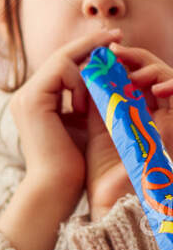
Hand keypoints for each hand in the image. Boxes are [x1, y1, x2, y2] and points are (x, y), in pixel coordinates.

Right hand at [8, 27, 119, 214]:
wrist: (58, 186)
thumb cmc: (74, 163)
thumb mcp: (86, 121)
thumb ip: (90, 98)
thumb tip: (107, 74)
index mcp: (37, 101)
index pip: (61, 64)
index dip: (87, 50)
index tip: (114, 42)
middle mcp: (26, 96)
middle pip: (60, 56)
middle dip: (91, 43)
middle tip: (117, 35)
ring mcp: (26, 97)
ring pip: (61, 59)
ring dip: (89, 68)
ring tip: (104, 85)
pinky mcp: (33, 100)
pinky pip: (61, 70)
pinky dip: (81, 80)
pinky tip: (87, 103)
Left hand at [88, 42, 172, 218]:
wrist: (108, 198)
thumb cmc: (98, 168)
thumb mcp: (94, 126)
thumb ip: (97, 99)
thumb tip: (85, 67)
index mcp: (135, 110)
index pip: (136, 75)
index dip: (123, 60)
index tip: (101, 52)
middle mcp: (154, 113)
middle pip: (155, 72)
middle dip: (136, 57)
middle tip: (113, 50)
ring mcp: (166, 120)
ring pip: (170, 79)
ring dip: (151, 68)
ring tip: (129, 69)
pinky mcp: (172, 128)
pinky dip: (171, 86)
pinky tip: (151, 87)